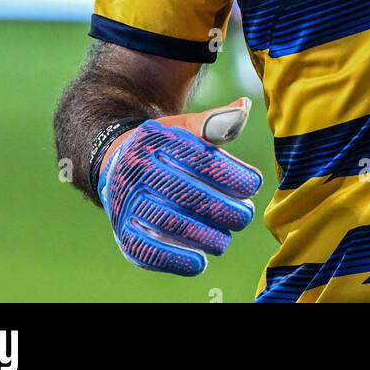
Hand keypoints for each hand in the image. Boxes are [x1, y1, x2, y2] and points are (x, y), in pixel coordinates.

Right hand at [97, 97, 262, 275]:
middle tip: (244, 215)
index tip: (253, 184)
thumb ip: (214, 121)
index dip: (230, 174)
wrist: (115, 162)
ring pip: (170, 223)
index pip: (199, 160)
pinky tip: (199, 262)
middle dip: (223, 208)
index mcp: (156, 142)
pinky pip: (147, 250)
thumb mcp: (183, 126)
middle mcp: (138, 171)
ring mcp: (127, 202)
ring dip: (205, 236)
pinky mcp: (122, 230)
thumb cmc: (163, 145)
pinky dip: (175, 259)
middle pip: (187, 194)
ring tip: (225, 238)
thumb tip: (244, 108)